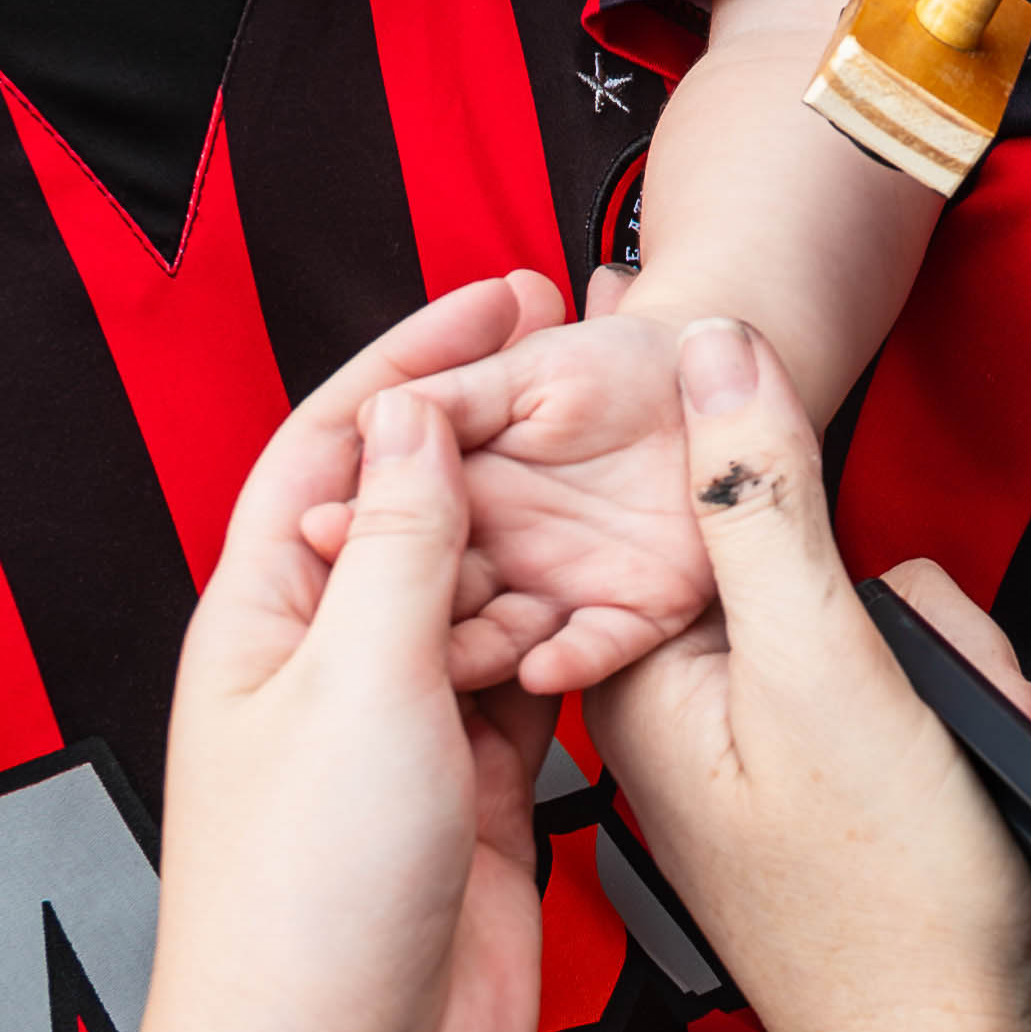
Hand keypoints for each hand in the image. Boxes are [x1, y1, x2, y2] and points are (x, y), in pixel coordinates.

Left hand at [153, 344, 559, 1031]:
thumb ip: (400, 542)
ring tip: (624, 457)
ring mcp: (400, 737)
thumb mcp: (360, 685)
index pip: (333, 444)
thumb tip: (410, 414)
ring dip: (543, 527)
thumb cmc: (306, 912)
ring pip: (480, 593)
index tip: (504, 298)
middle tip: (589, 358)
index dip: (416, 360)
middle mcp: (324, 668)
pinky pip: (531, 684)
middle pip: (411, 508)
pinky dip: (577, 633)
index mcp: (261, 621)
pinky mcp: (472, 802)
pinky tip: (629, 591)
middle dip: (493, 428)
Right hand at [297, 310, 726, 696]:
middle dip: (402, 608)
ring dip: (475, 650)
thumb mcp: (528, 368)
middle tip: (361, 620)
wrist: (710, 374)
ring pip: (506, 637)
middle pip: (440, 597)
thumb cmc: (614, 364)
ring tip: (446, 658)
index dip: (362, 531)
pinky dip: (571, 661)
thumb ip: (456, 394)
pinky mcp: (634, 613)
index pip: (402, 527)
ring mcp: (565, 588)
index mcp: (467, 496)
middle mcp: (506, 553)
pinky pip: (598, 648)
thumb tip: (375, 410)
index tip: (321, 531)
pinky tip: (544, 668)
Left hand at [577, 323, 1030, 1031]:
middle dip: (915, 622)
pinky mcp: (832, 795)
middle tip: (949, 700)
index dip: (753, 473)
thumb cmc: (878, 919)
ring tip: (982, 757)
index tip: (822, 503)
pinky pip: (910, 700)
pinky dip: (973, 733)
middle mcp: (681, 713)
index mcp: (631, 676)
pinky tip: (990, 786)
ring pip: (876, 627)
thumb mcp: (817, 673)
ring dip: (961, 681)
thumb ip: (757, 502)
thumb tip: (716, 348)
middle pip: (802, 560)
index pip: (671, 502)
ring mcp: (761, 760)